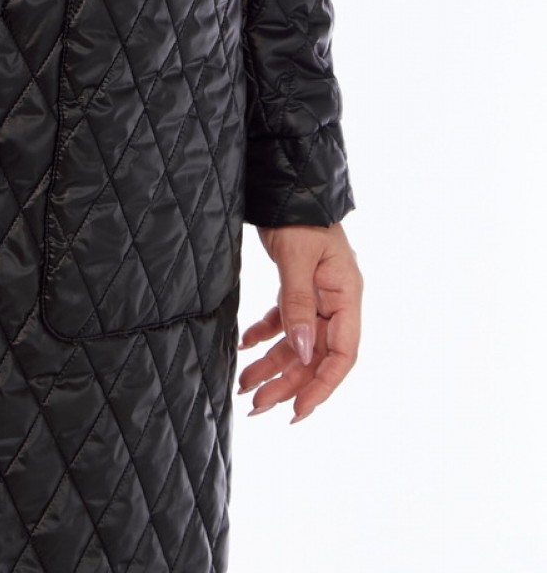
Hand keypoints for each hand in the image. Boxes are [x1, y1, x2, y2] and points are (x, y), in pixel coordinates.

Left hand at [238, 221, 361, 422]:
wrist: (288, 182)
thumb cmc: (300, 215)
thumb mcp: (298, 259)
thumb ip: (299, 304)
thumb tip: (303, 352)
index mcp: (346, 297)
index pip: (342, 355)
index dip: (322, 385)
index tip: (297, 409)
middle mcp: (334, 301)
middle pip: (315, 355)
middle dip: (287, 382)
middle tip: (257, 406)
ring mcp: (316, 295)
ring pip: (296, 342)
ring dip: (272, 365)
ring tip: (245, 386)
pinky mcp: (296, 286)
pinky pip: (283, 321)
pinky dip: (264, 335)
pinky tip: (244, 346)